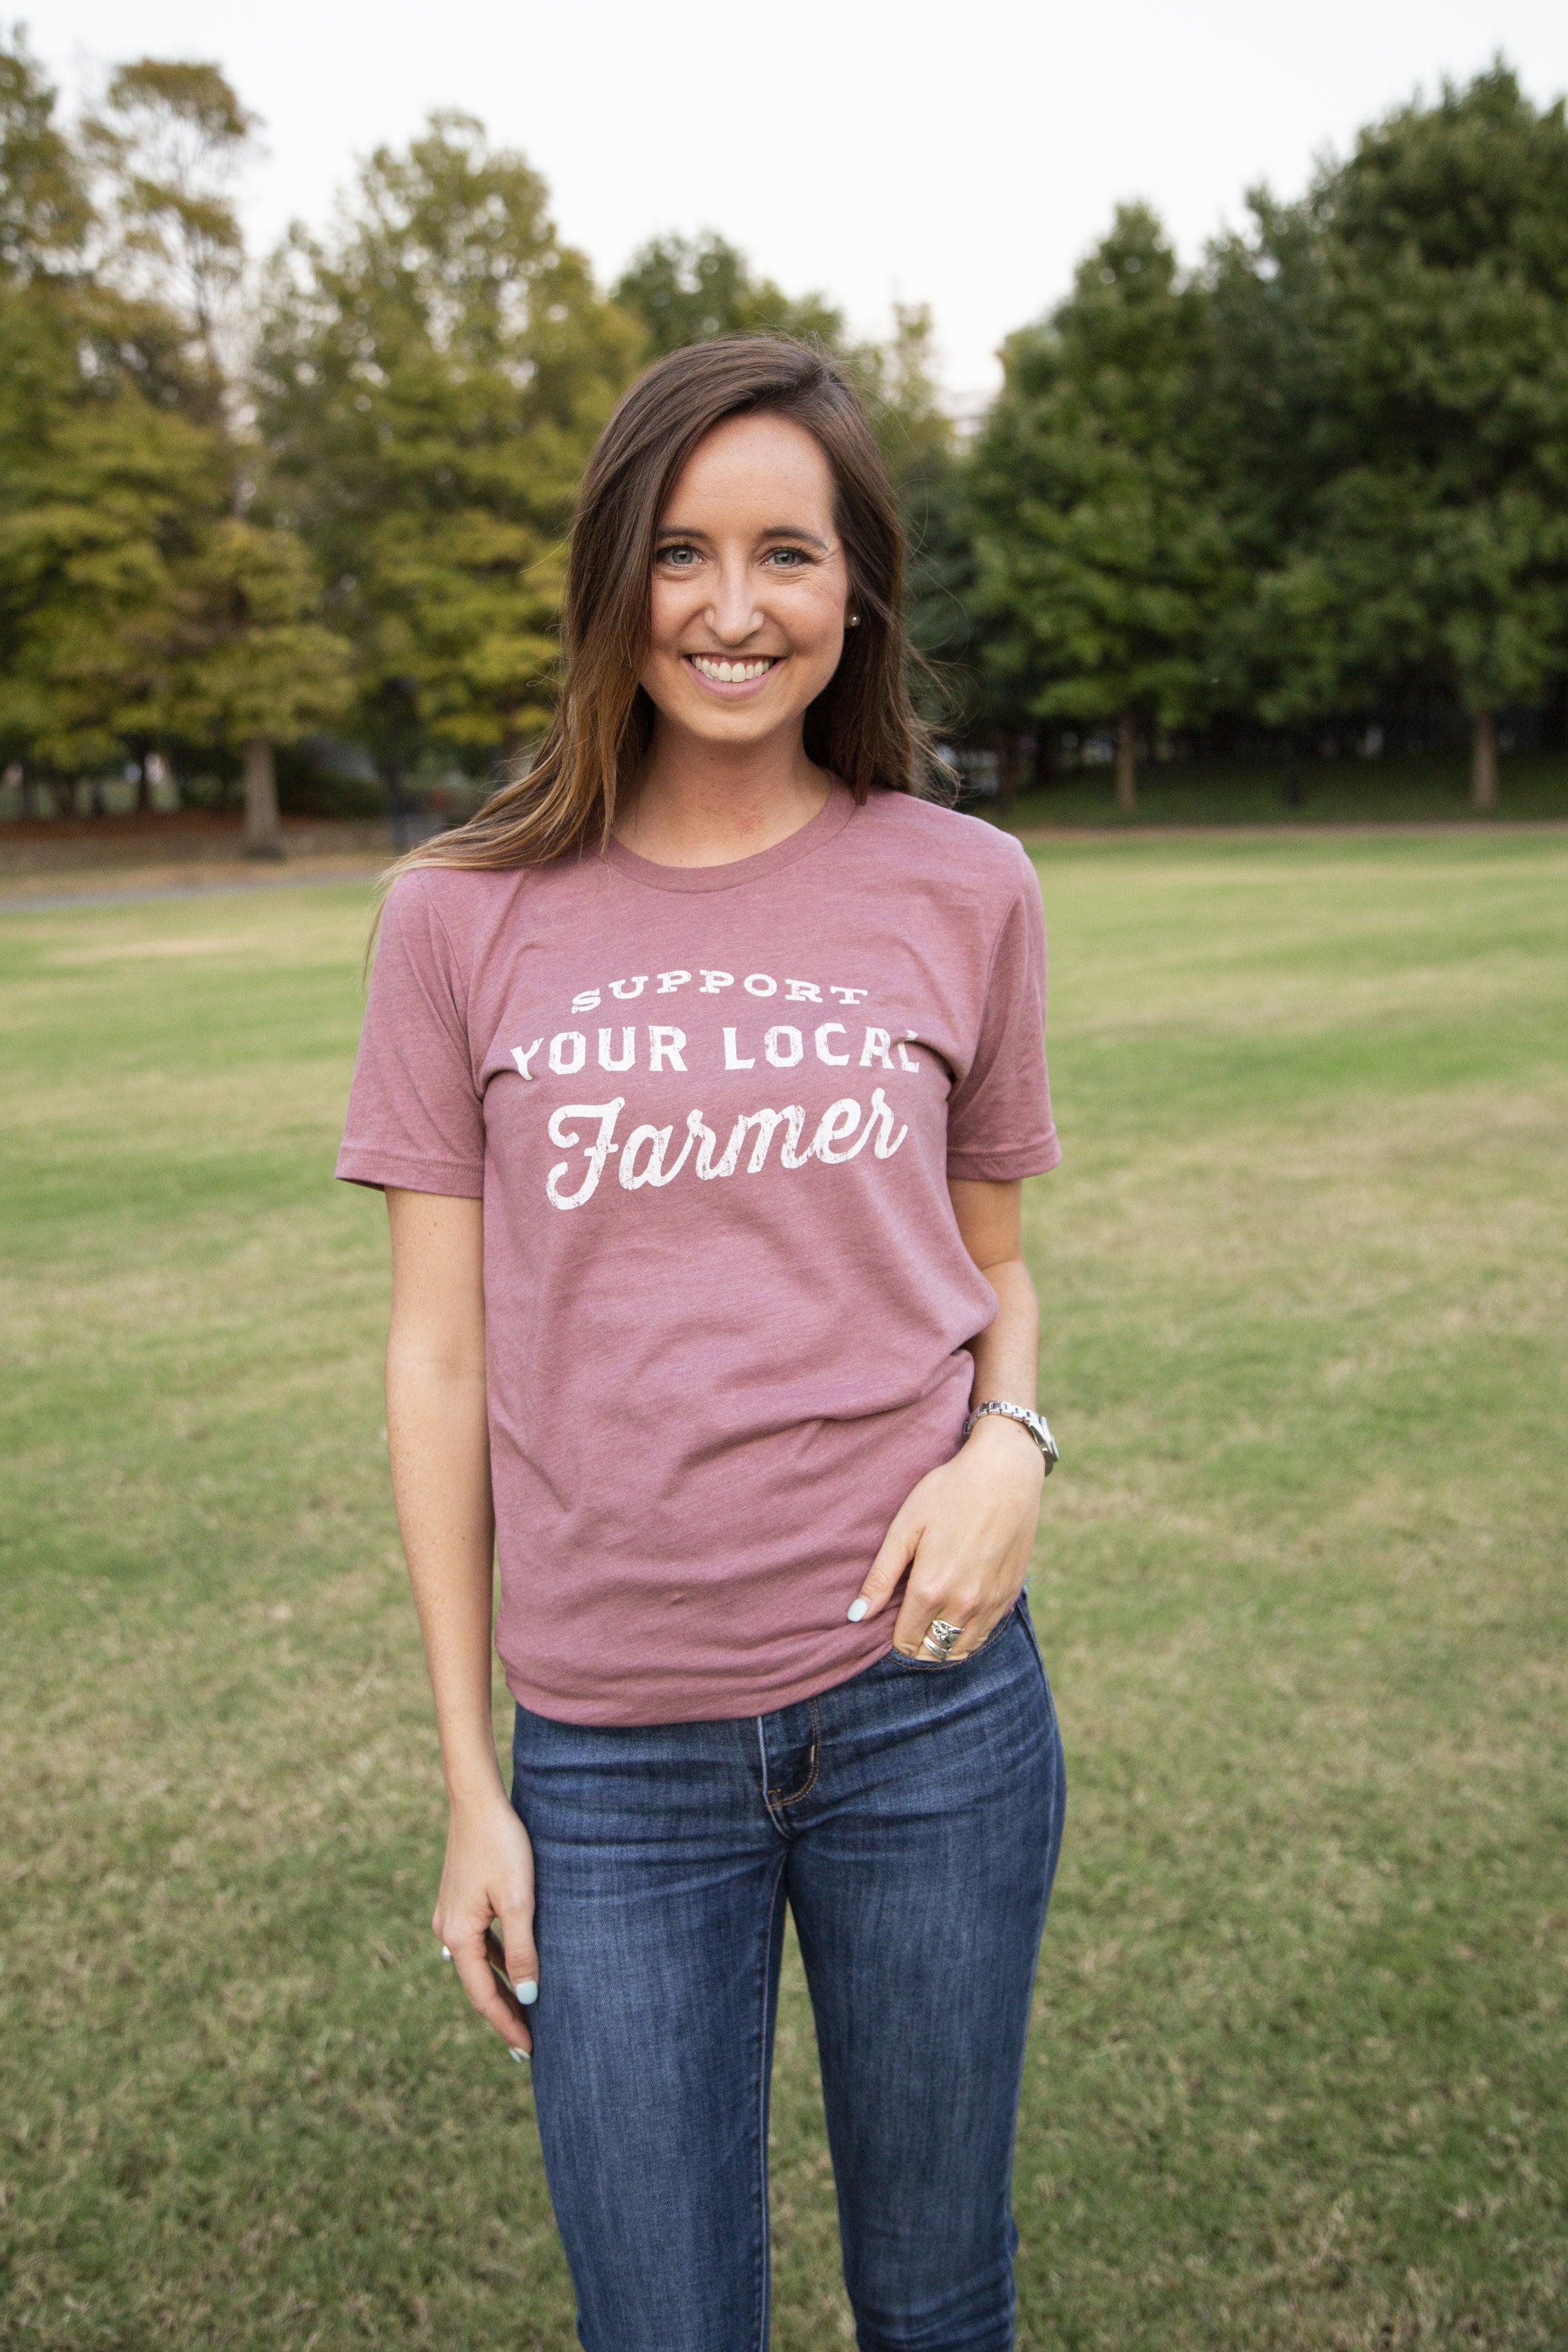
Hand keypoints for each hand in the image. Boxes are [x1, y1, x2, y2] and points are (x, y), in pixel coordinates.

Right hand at [433, 1790, 538, 2056]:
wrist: (477, 1802)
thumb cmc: (501, 1846)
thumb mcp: (518, 1901)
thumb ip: (521, 1950)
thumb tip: (526, 1997)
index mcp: (458, 1936)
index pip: (484, 1995)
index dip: (506, 2023)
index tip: (529, 2050)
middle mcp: (447, 1931)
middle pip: (478, 1984)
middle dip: (503, 2013)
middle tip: (528, 2044)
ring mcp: (451, 1916)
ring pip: (479, 1964)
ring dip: (500, 1987)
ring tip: (524, 2013)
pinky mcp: (460, 1901)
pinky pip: (479, 1943)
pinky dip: (496, 1961)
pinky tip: (513, 1968)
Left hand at [853, 1417, 1044, 1660]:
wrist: (1004, 1472)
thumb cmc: (948, 1492)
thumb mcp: (906, 1527)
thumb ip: (881, 1576)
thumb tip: (856, 1616)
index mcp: (930, 1589)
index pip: (905, 1642)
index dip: (894, 1636)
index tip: (891, 1618)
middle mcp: (963, 1604)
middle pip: (932, 1651)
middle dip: (917, 1644)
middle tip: (910, 1618)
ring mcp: (990, 1602)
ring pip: (960, 1649)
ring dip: (942, 1643)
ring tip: (932, 1619)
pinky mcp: (1009, 1595)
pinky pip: (985, 1634)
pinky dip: (968, 1633)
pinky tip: (958, 1612)